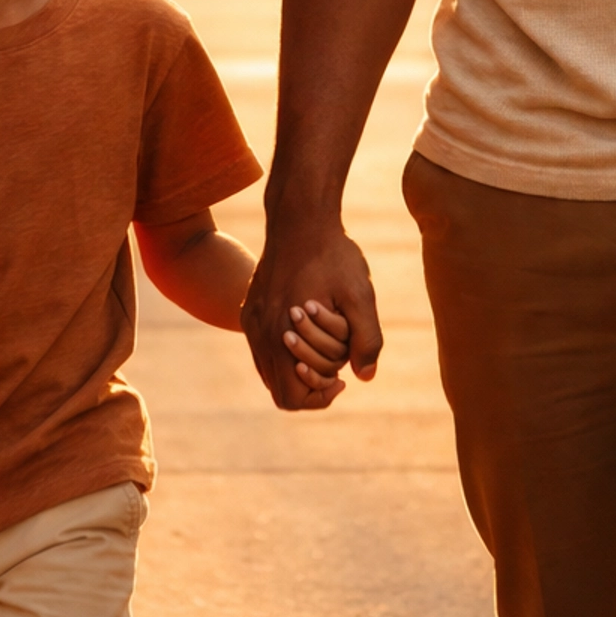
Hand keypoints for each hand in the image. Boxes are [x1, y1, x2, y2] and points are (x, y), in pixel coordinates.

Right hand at [243, 219, 383, 410]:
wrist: (301, 218)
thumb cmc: (333, 256)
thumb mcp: (360, 296)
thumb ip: (367, 340)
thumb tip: (365, 376)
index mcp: (279, 336)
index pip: (290, 398)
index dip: (319, 398)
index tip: (343, 380)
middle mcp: (257, 333)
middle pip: (280, 388)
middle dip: (312, 381)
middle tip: (338, 362)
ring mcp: (250, 319)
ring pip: (271, 368)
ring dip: (299, 365)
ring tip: (327, 344)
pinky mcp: (249, 307)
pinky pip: (263, 346)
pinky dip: (286, 348)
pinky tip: (310, 327)